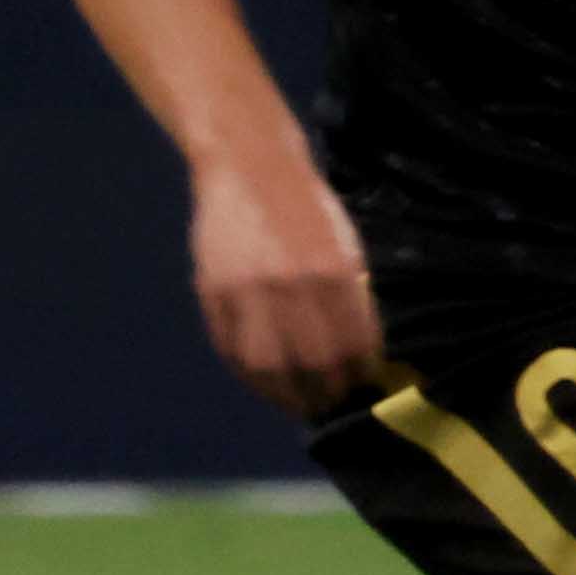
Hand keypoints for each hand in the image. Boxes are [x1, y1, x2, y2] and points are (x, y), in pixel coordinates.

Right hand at [191, 143, 384, 418]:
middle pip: (311, 363)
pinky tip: (266, 383)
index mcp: (332, 273)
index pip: (352, 344)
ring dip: (284, 396)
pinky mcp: (213, 292)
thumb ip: (353, 300)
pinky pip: (230, 349)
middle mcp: (290, 286)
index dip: (358, 373)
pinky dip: (249, 376)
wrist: (251, 170)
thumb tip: (361, 357)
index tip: (362, 385)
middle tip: (331, 404)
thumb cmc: (310, 210)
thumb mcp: (347, 248)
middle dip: (325, 393)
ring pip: (267, 366)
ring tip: (299, 404)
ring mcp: (246, 291)